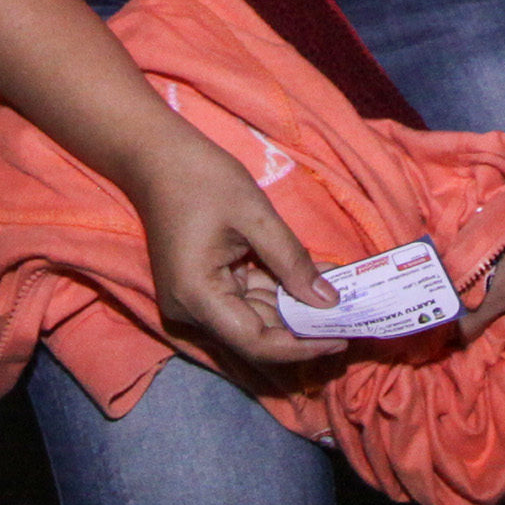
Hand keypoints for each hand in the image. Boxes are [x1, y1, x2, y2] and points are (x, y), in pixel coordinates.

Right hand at [121, 130, 342, 377]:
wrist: (154, 157)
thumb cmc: (202, 178)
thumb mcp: (256, 215)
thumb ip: (293, 261)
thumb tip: (329, 302)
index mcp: (198, 297)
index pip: (257, 342)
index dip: (301, 347)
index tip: (341, 338)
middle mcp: (190, 311)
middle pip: (255, 336)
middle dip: (302, 329)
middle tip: (349, 320)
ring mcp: (191, 302)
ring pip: (251, 320)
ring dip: (292, 310)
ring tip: (337, 298)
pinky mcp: (198, 290)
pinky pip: (242, 301)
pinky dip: (274, 293)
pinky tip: (308, 282)